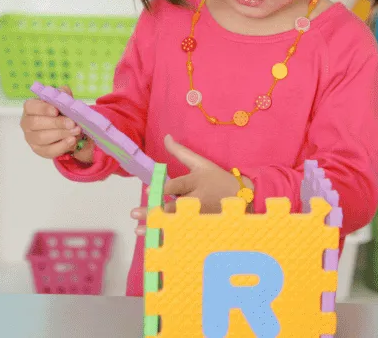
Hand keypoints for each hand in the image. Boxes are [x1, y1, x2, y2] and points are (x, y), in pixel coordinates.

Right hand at [20, 85, 93, 163]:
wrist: (66, 128)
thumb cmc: (61, 112)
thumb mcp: (62, 101)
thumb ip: (63, 95)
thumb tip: (64, 91)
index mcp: (30, 108)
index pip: (30, 107)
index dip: (43, 108)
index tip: (56, 110)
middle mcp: (27, 123)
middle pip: (36, 123)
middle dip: (56, 123)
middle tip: (72, 123)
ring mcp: (31, 138)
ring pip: (42, 138)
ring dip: (61, 134)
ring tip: (76, 131)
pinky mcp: (39, 150)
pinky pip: (48, 150)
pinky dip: (62, 146)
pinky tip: (71, 140)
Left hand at [130, 135, 246, 234]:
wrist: (242, 197)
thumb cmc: (217, 178)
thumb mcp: (201, 163)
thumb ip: (181, 152)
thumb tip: (166, 137)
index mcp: (197, 181)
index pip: (178, 185)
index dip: (162, 188)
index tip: (148, 190)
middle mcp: (198, 199)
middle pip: (173, 207)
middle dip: (154, 211)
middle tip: (135, 213)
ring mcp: (200, 216)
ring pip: (176, 223)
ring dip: (156, 227)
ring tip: (139, 229)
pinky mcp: (202, 227)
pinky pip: (183, 233)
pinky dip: (168, 238)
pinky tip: (154, 241)